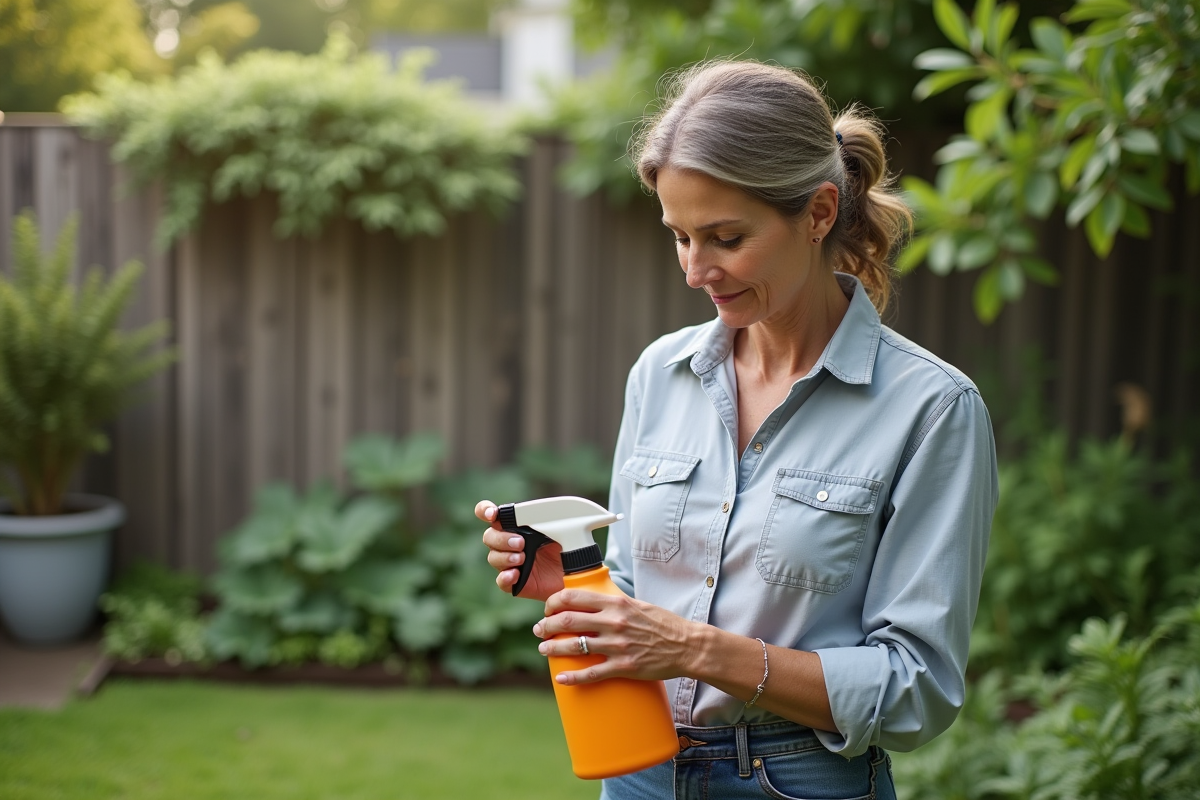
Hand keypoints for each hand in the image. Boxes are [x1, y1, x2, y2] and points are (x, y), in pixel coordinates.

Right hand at [476, 500, 563, 601]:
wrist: (578, 573)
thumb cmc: (567, 546)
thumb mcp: (561, 528)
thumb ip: (549, 519)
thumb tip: (546, 514)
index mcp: (516, 525)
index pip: (491, 514)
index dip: (485, 511)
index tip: (492, 514)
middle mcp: (508, 543)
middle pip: (489, 537)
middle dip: (501, 539)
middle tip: (521, 543)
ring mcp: (510, 563)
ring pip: (493, 558)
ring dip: (505, 556)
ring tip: (522, 558)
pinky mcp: (515, 583)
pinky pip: (501, 581)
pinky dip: (505, 577)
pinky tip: (514, 574)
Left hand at [532, 588, 698, 684]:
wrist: (687, 645)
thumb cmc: (663, 624)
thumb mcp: (637, 604)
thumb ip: (615, 604)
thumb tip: (593, 602)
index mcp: (616, 603)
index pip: (574, 597)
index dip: (554, 603)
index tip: (548, 609)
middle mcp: (613, 622)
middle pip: (568, 621)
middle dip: (547, 626)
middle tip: (539, 630)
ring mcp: (617, 645)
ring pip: (574, 647)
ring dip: (553, 648)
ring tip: (544, 649)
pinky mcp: (624, 667)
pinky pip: (592, 673)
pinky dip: (572, 677)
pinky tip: (561, 678)